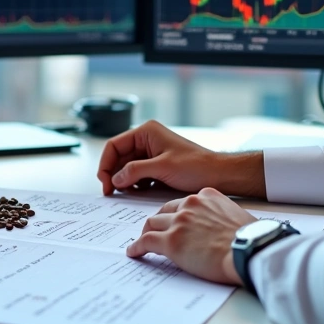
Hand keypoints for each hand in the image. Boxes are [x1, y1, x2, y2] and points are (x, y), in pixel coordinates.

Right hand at [97, 120, 264, 197]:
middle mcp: (146, 140)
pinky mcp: (156, 166)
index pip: (114, 145)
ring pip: (126, 167)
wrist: (218, 175)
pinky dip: (134, 184)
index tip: (105, 182)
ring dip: (123, 180)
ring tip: (126, 192)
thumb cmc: (196, 166)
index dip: (106, 164)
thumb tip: (115, 179)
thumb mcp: (162, 167)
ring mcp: (151, 153)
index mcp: (146, 132)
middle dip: (113, 174)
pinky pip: (137, 174)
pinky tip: (137, 191)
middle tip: (111, 192)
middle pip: (118, 157)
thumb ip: (135, 171)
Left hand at [125, 188, 254, 285]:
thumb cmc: (251, 238)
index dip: (175, 214)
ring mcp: (179, 222)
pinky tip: (134, 252)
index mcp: (206, 196)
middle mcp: (189, 204)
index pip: (182, 203)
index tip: (174, 222)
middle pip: (164, 211)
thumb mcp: (236, 216)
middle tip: (154, 231)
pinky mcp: (171, 241)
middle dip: (158, 222)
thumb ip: (220, 216)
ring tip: (142, 243)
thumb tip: (219, 229)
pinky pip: (146, 241)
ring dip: (146, 233)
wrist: (250, 249)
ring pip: (152, 224)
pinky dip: (137, 247)